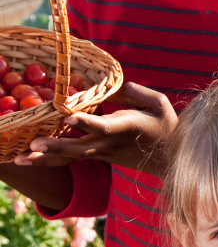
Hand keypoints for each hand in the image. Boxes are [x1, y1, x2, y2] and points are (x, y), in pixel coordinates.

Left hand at [13, 83, 176, 175]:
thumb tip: (112, 87)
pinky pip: (69, 160)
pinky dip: (49, 160)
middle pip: (78, 147)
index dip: (85, 121)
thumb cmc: (166, 126)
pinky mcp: (97, 157)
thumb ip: (135, 92)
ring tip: (19, 159)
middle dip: (55, 146)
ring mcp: (101, 153)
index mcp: (126, 128)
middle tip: (32, 145)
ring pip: (69, 158)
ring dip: (44, 159)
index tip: (67, 116)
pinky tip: (28, 159)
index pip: (103, 126)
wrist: (169, 159)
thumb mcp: (159, 103)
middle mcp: (109, 143)